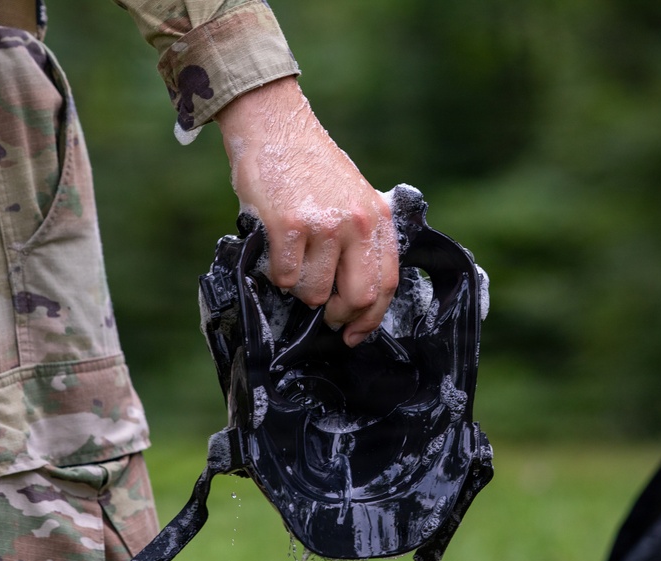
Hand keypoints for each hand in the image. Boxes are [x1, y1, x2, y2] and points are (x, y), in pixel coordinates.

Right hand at [215, 77, 397, 346]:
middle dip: (339, 314)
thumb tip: (358, 292)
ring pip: (313, 292)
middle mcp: (356, 223)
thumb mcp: (353, 196)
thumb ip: (362, 237)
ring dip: (299, 288)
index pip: (386, 283)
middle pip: (358, 296)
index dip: (372, 318)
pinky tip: (275, 252)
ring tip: (292, 262)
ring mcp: (324, 225)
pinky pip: (283, 276)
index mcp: (377, 218)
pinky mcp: (289, 225)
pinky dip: (275, 274)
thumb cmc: (309, 165)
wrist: (274, 126)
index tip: (356, 333)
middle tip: (326, 314)